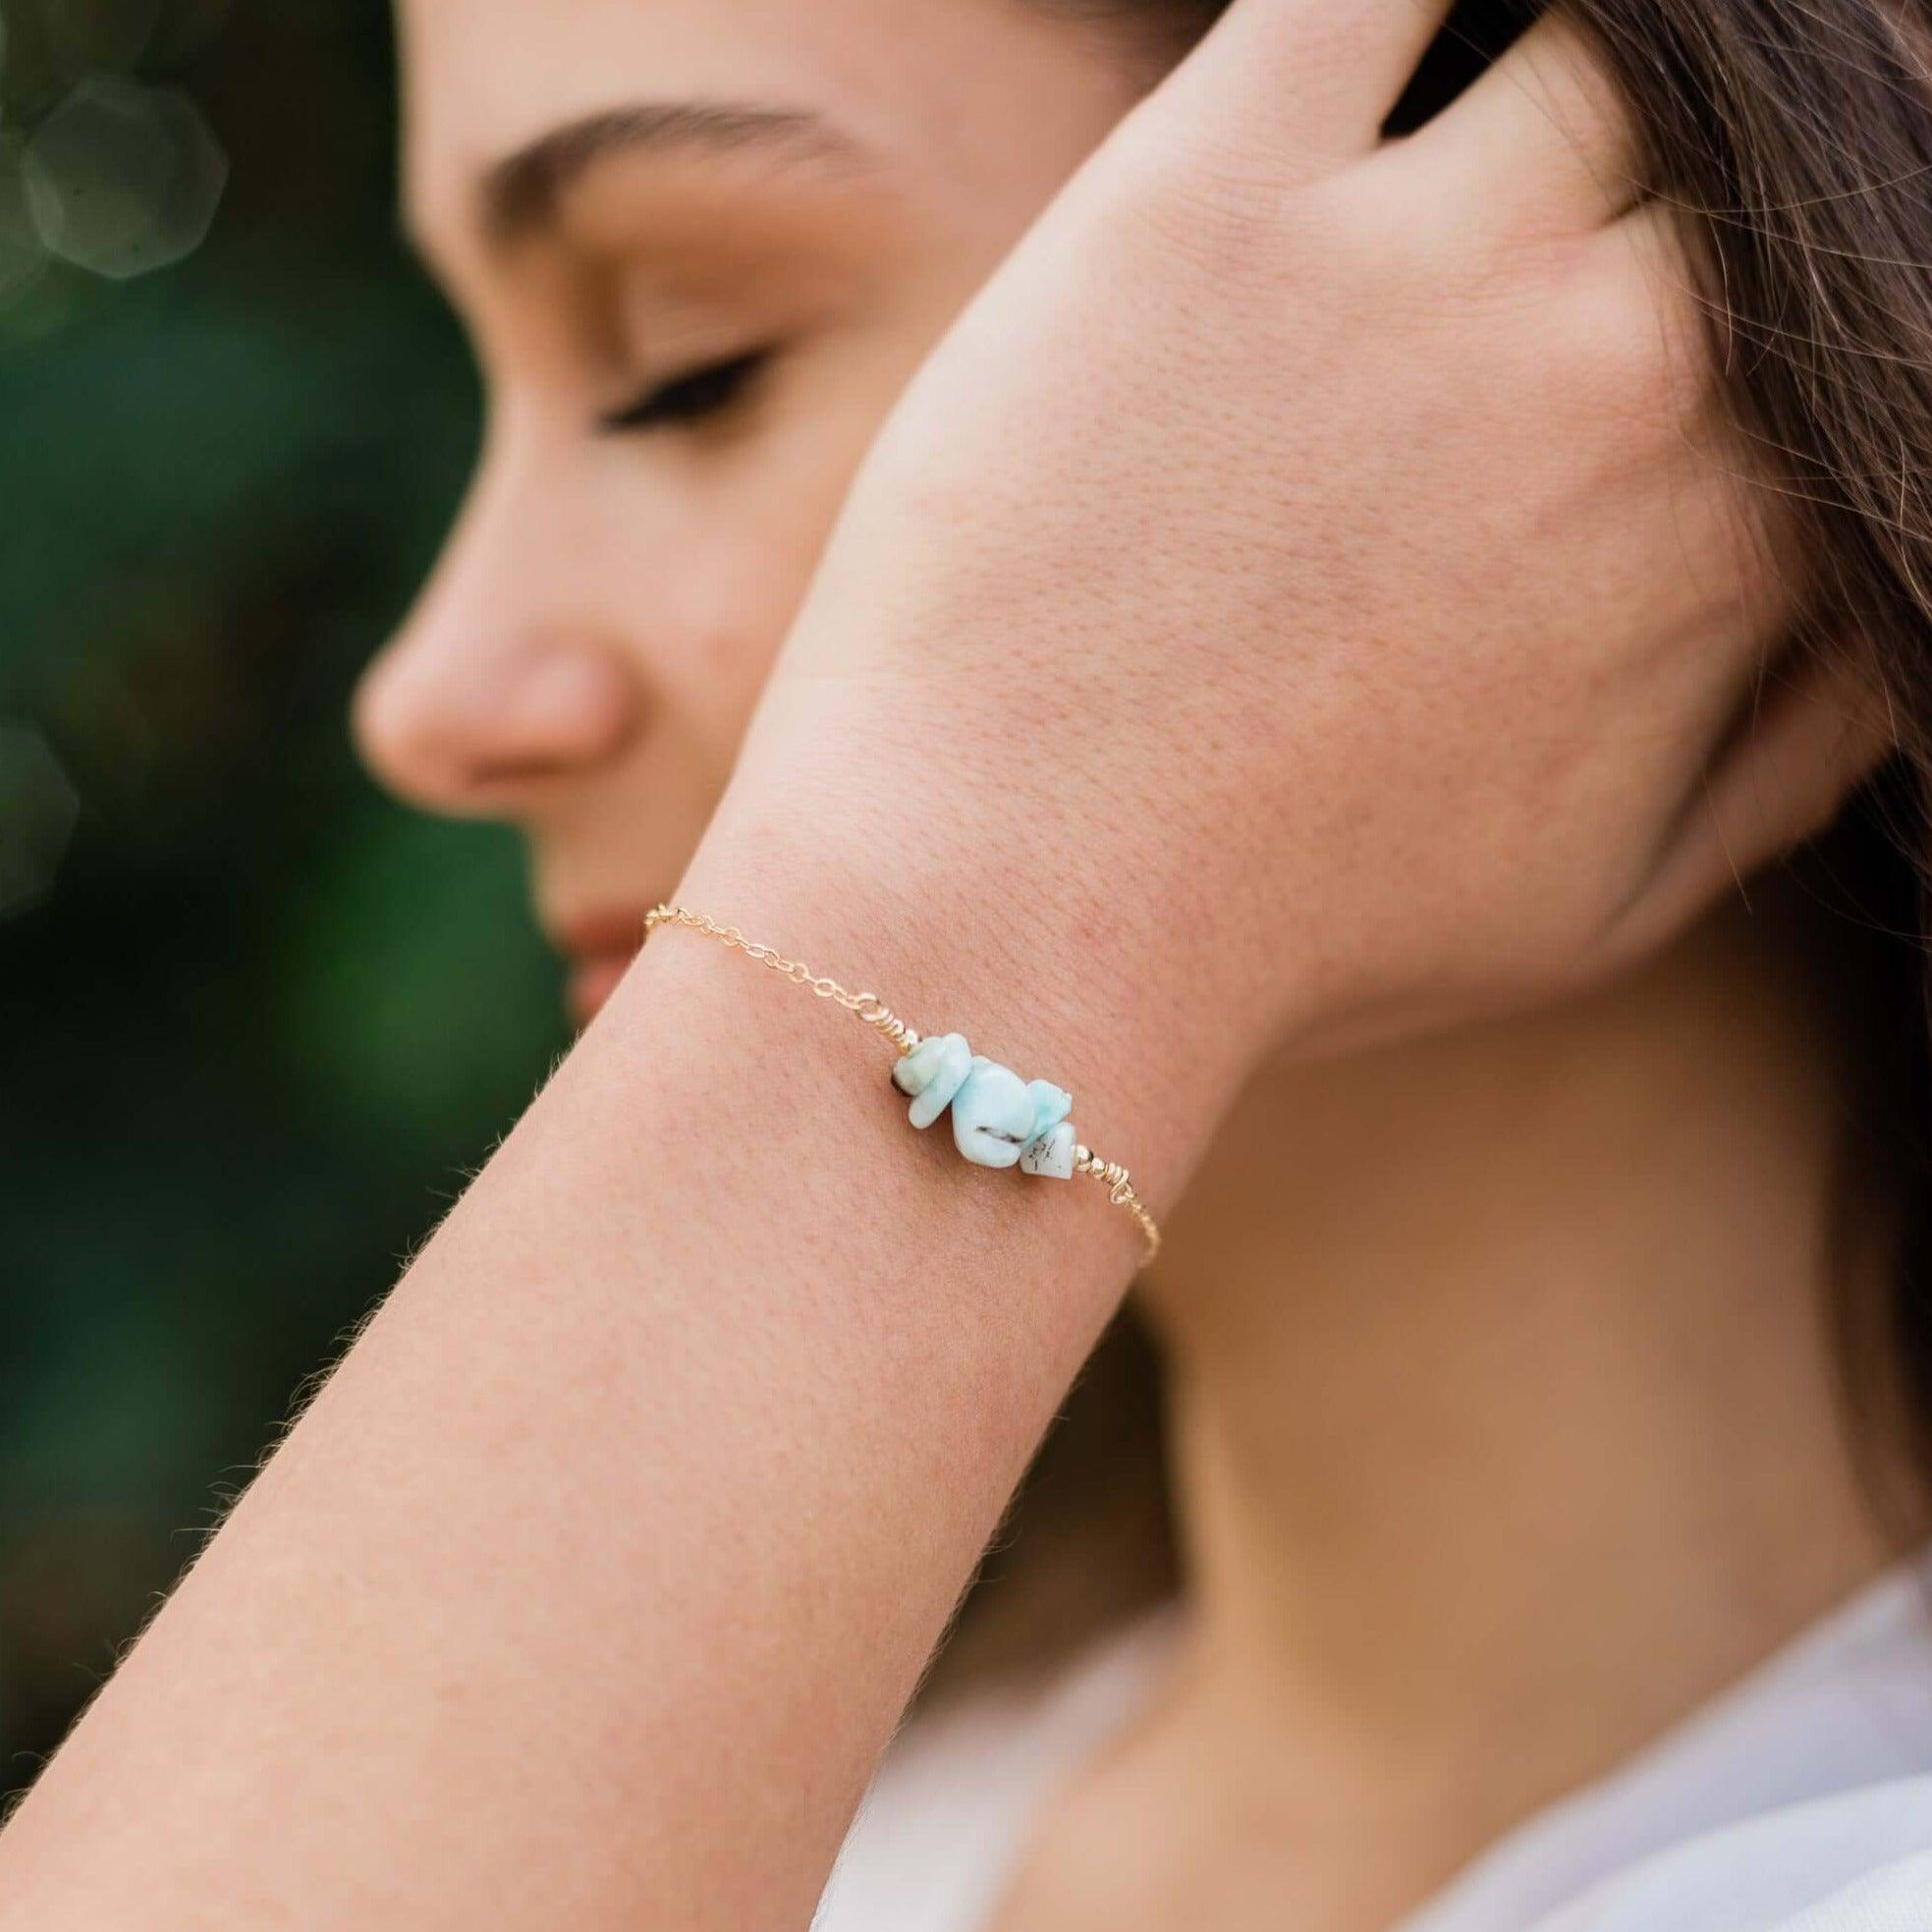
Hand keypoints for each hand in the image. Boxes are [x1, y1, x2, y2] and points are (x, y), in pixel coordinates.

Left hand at [702, 0, 1885, 1100]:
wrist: (1018, 909)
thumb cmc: (1289, 934)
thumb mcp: (1602, 907)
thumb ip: (1788, 753)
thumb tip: (1886, 625)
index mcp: (1736, 528)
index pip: (1855, 309)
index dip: (1786, 290)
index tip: (1687, 305)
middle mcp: (1624, 362)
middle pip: (1764, 149)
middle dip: (1703, 175)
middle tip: (1581, 225)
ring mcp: (1421, 259)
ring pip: (1598, 43)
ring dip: (1559, 80)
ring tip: (1470, 149)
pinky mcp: (1213, 194)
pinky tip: (1366, 48)